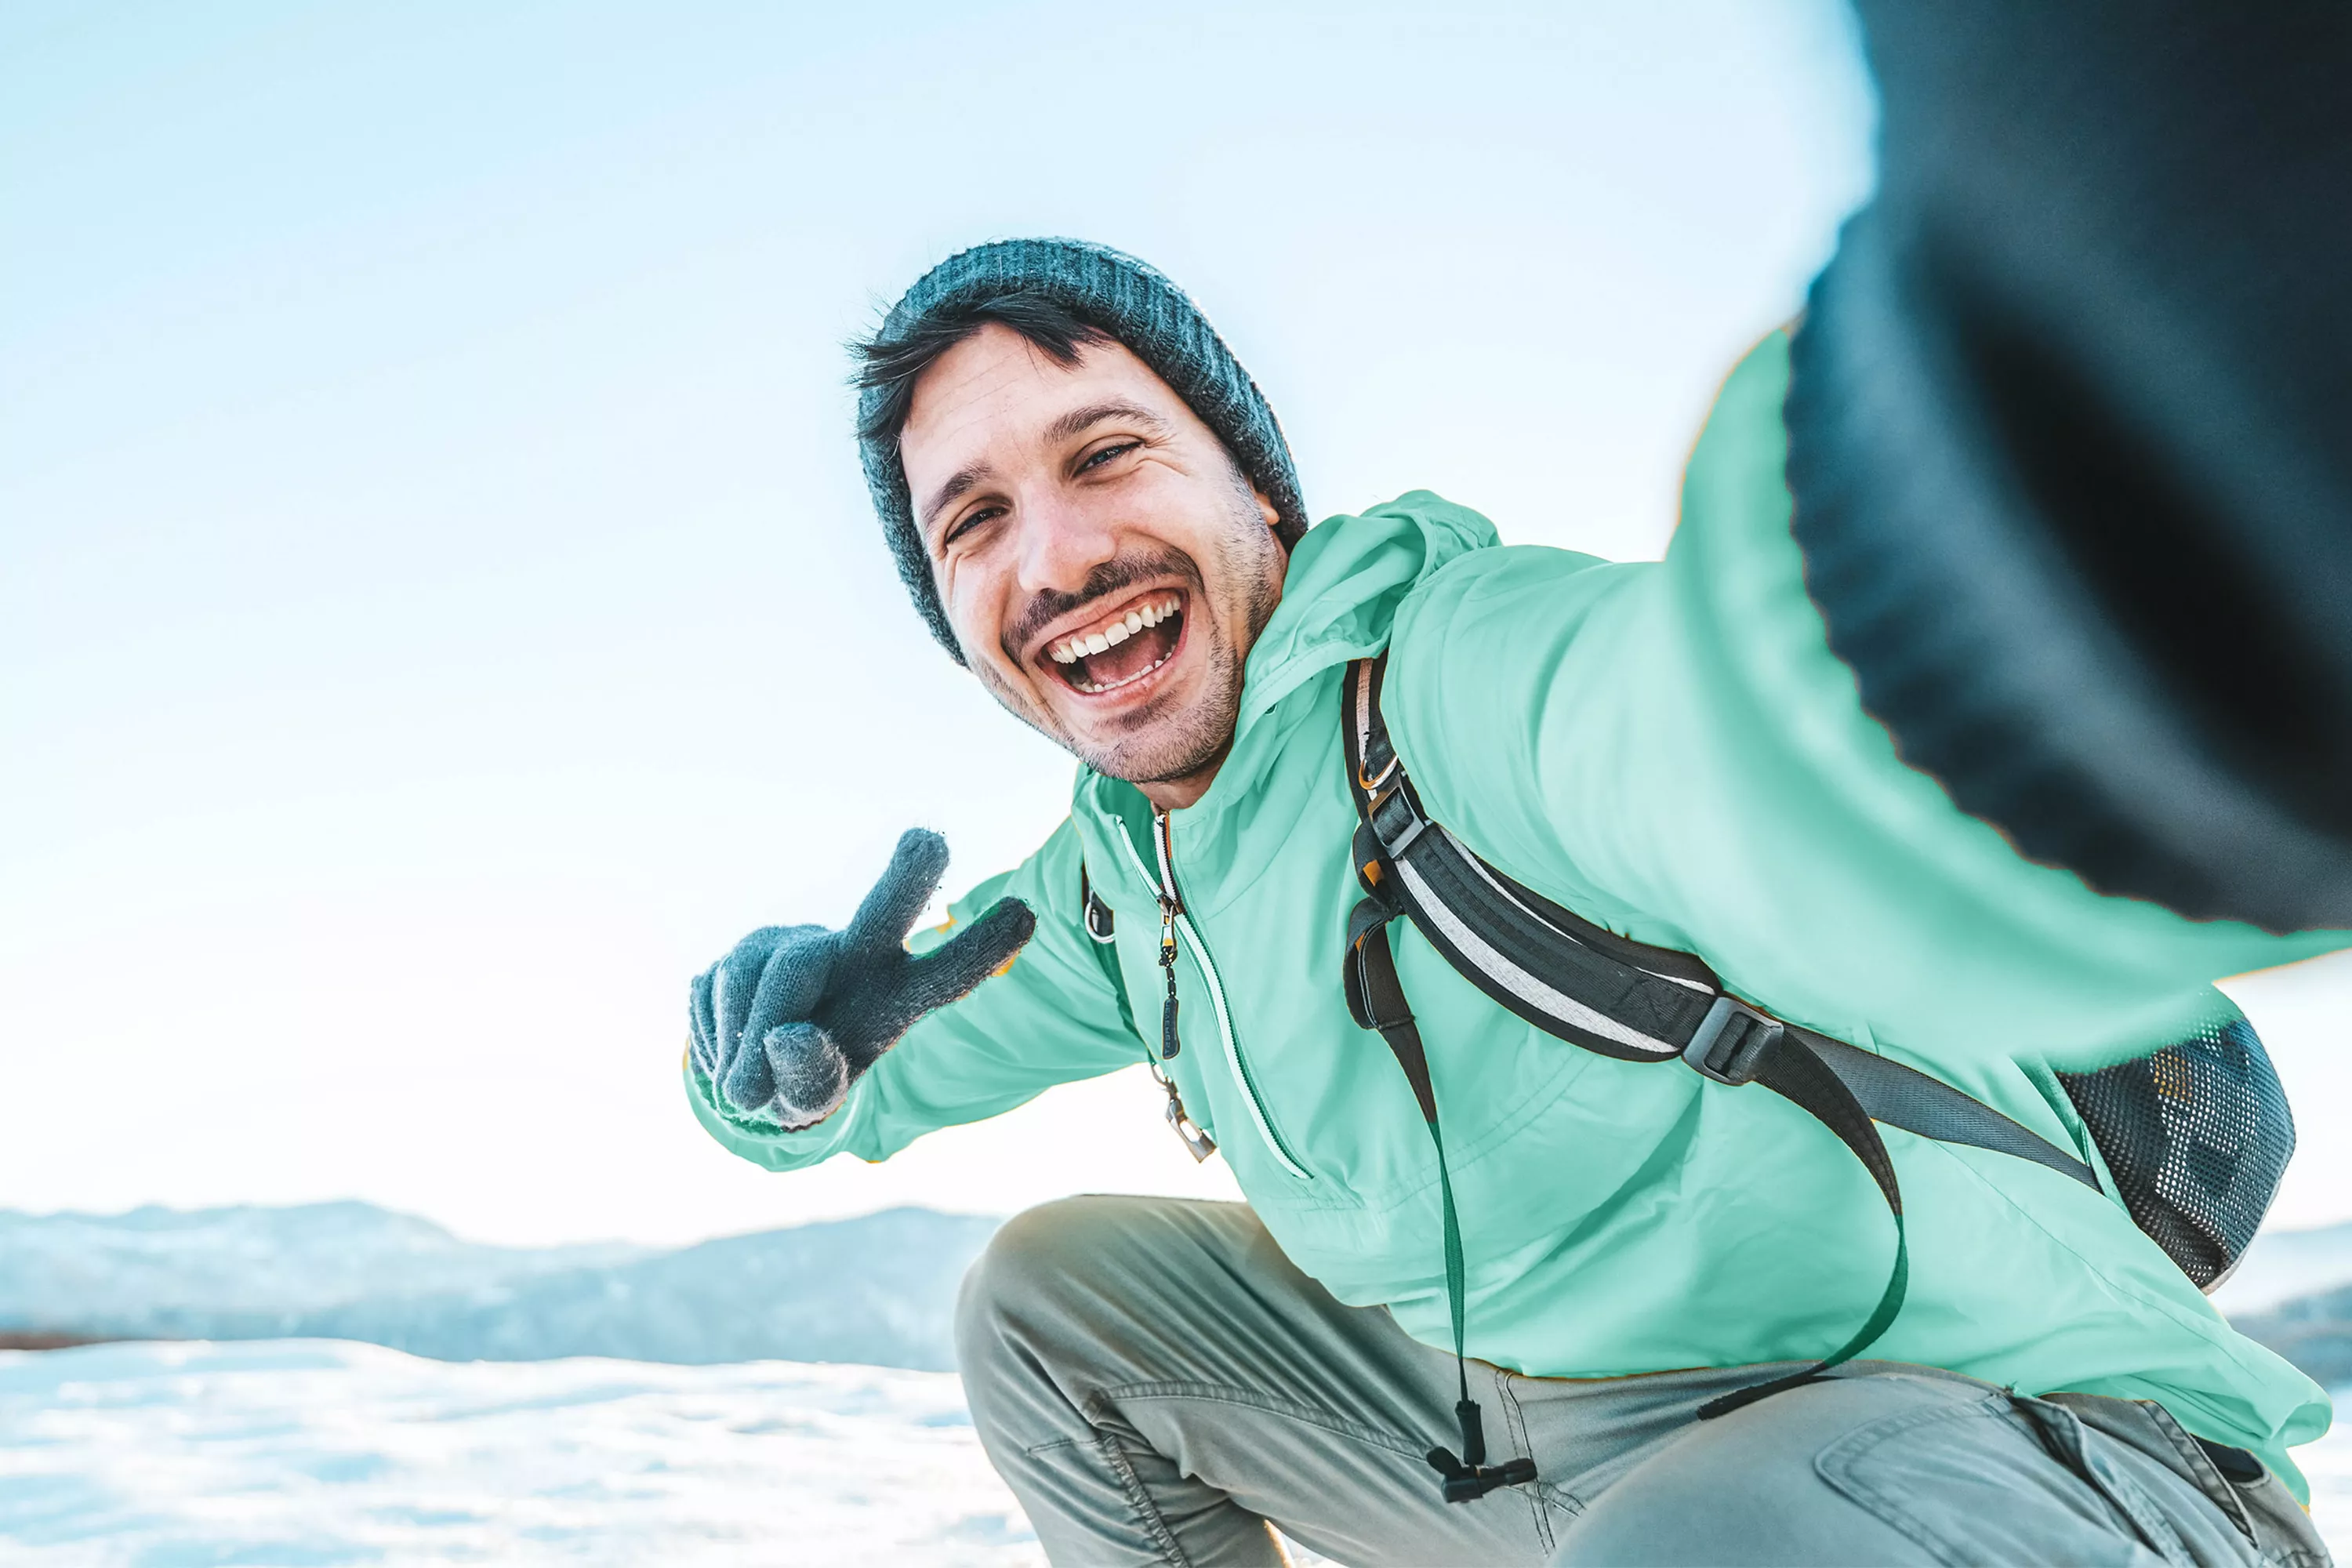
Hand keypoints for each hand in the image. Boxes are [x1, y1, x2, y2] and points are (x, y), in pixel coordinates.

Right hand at [688, 829, 1034, 1127]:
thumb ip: (810, 1084)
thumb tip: (788, 1033)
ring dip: (748, 1038)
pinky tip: (728, 1051)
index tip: (1025, 913)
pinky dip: (716, 1037)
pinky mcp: (746, 948)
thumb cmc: (803, 1081)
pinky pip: (717, 989)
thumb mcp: (812, 1106)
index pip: (947, 975)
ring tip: (745, 1086)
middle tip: (929, 842)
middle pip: (883, 915)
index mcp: (896, 998)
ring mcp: (799, 945)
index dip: (981, 946)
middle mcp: (856, 958)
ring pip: (770, 976)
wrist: (747, 1071)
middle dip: (905, 881)